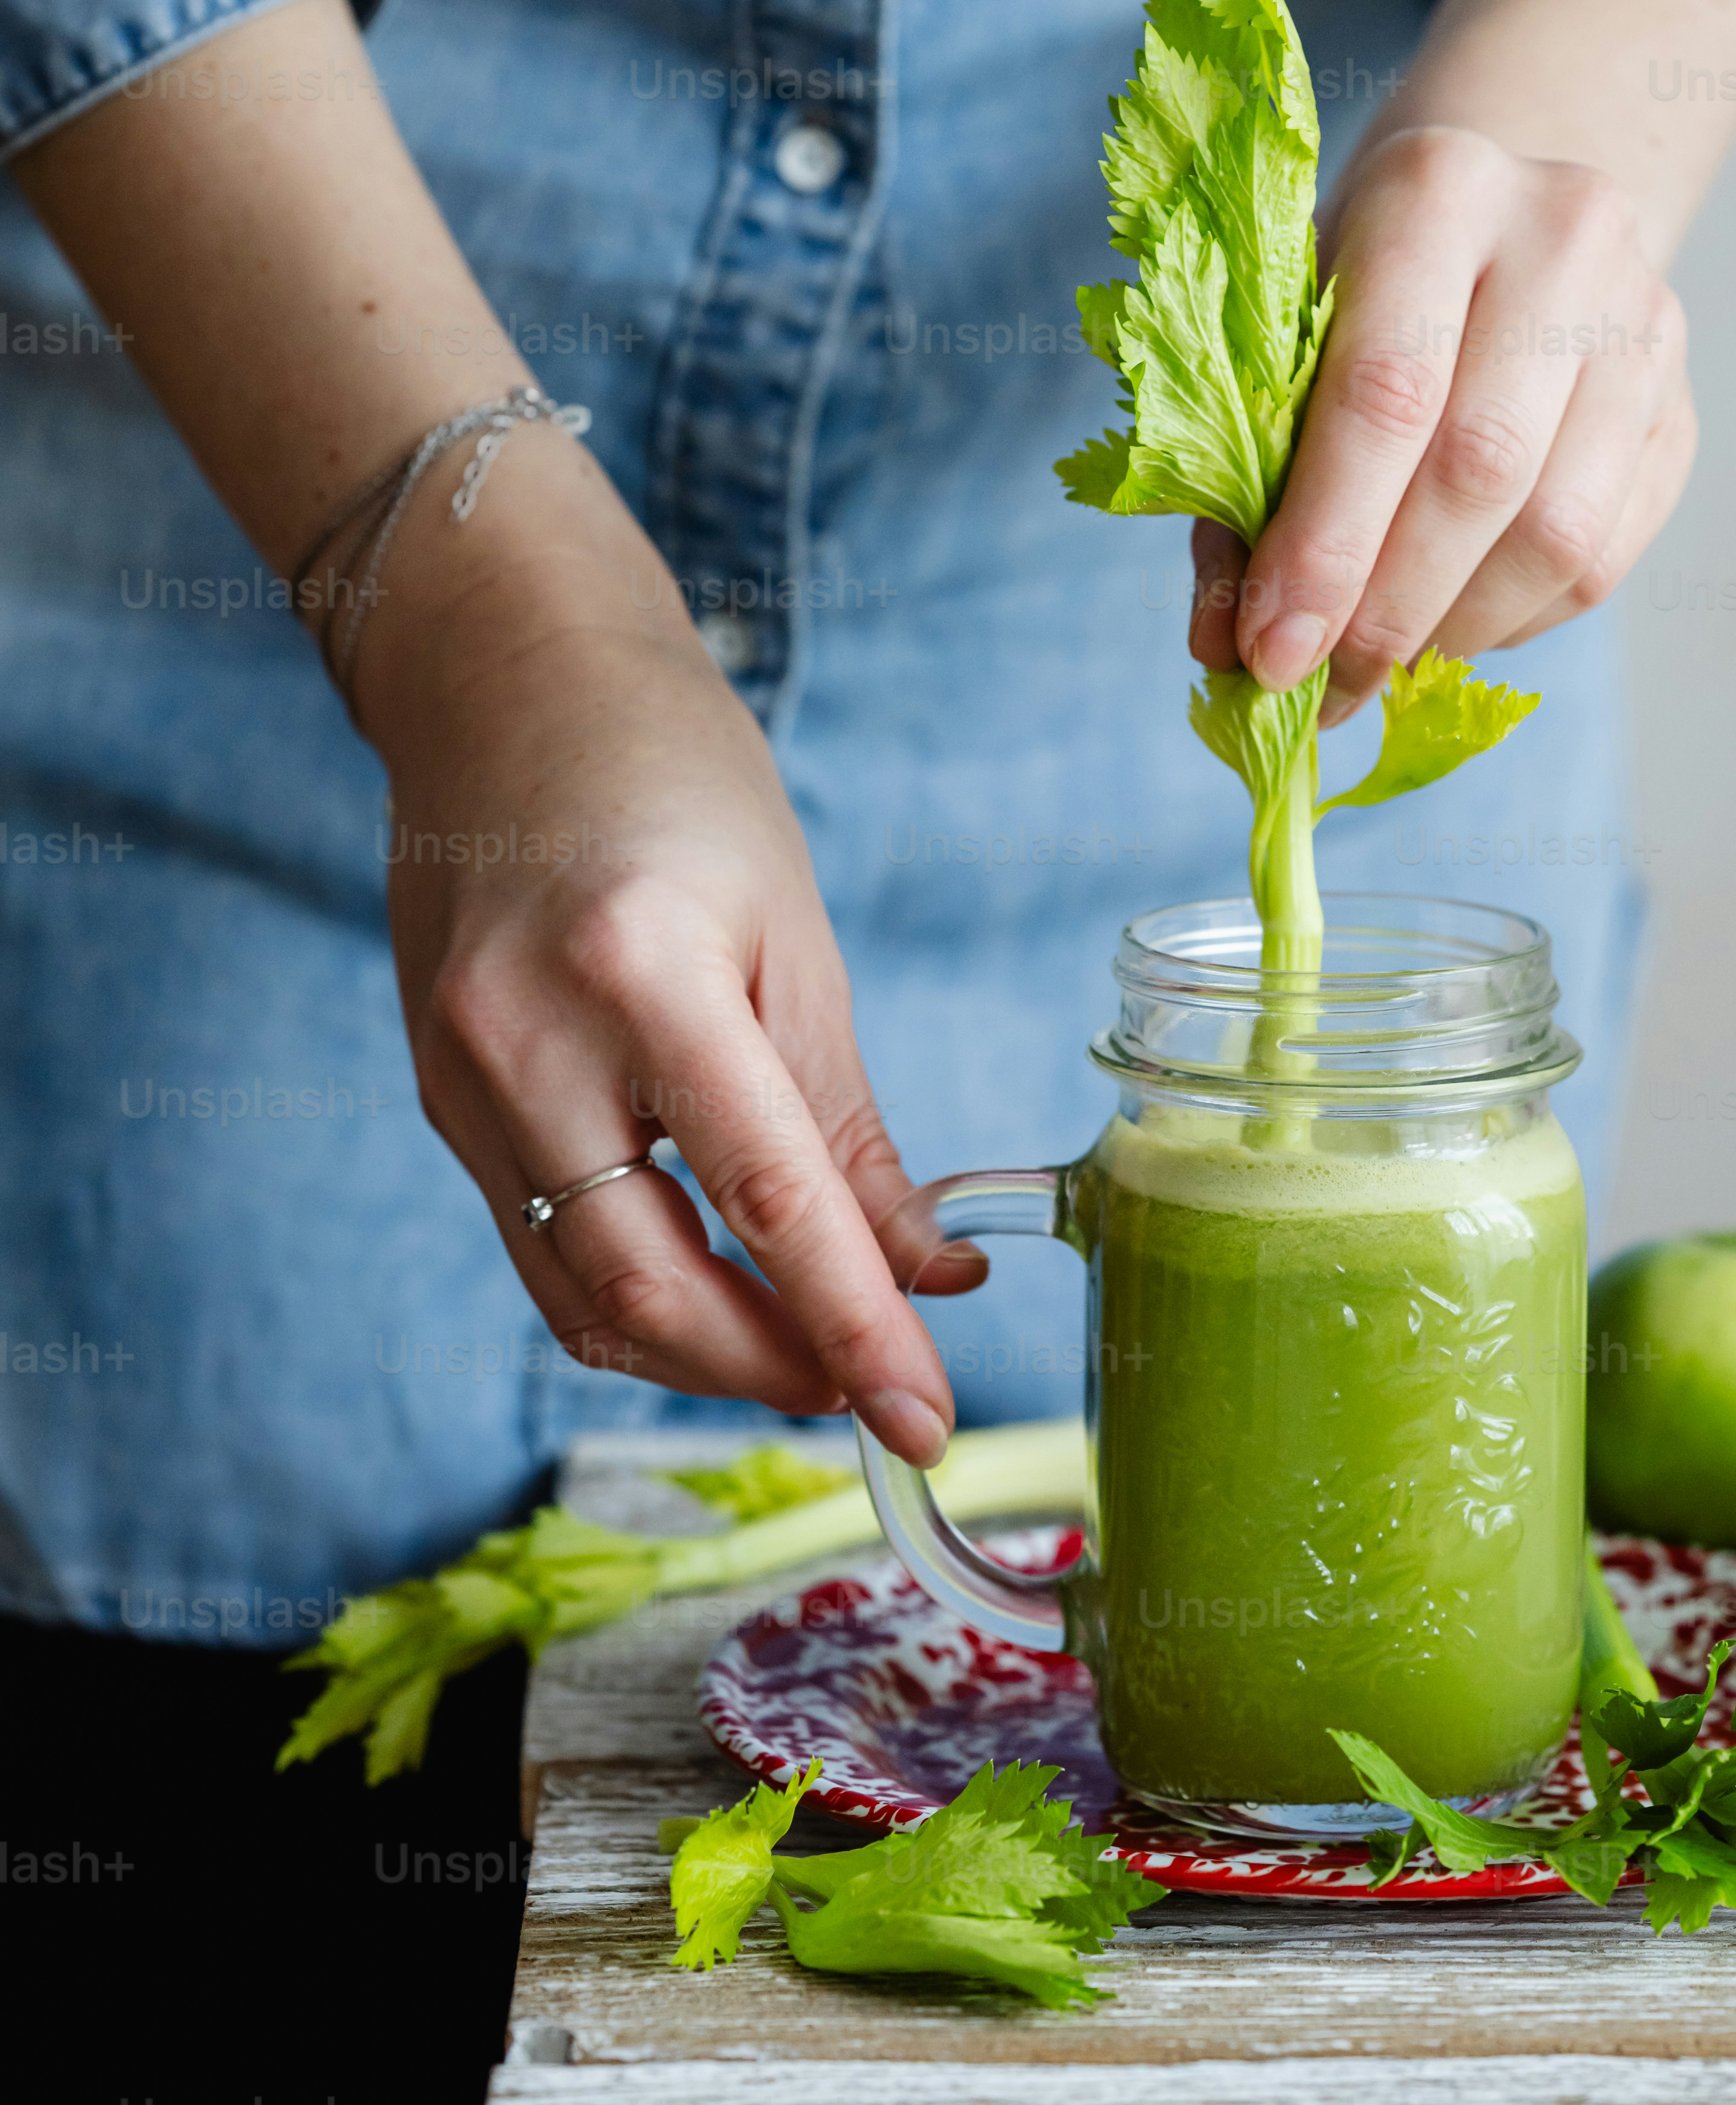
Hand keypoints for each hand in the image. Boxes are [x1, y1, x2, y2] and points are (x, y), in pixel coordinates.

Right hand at [364, 454, 974, 1461]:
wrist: (510, 683)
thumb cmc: (675, 782)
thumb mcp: (793, 943)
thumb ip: (849, 1131)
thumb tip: (927, 1276)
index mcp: (638, 972)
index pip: (766, 1203)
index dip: (855, 1330)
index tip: (927, 1421)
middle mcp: (525, 1040)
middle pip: (649, 1288)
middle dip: (770, 1369)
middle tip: (874, 1393)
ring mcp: (459, 1080)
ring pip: (582, 1297)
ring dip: (703, 1356)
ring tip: (808, 1356)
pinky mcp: (439, 1099)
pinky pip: (541, 1246)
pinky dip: (637, 1298)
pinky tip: (718, 1295)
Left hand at [1190, 124, 1694, 722]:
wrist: (1499, 216)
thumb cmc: (1361, 283)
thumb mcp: (1281, 334)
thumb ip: (1245, 476)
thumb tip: (1223, 648)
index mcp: (1439, 192)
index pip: (1386, 393)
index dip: (1325, 543)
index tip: (1272, 653)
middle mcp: (1565, 238)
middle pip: (1480, 468)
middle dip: (1388, 607)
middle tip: (1322, 688)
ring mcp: (1646, 322)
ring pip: (1557, 531)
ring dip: (1455, 627)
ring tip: (1382, 661)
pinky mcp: (1680, 407)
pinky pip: (1605, 558)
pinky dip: (1513, 618)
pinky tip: (1452, 620)